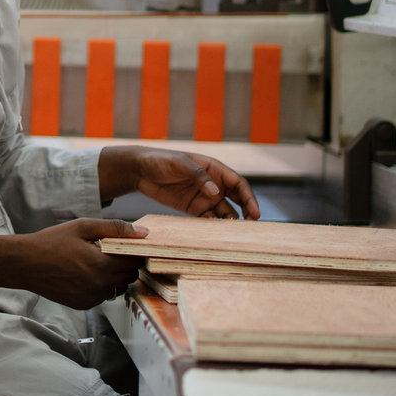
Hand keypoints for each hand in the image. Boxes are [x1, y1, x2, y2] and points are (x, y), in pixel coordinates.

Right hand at [0, 219, 147, 309]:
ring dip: (115, 277)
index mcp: (102, 265)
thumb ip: (115, 229)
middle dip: (126, 264)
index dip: (135, 252)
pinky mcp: (84, 305)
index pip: (135, 261)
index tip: (128, 245)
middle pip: (130, 277)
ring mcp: (92, 298)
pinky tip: (86, 274)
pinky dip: (101, 286)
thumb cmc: (52, 241)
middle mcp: (100, 286)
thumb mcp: (82, 227)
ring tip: (98, 262)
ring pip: (118, 288)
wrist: (25, 263)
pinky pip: (103, 296)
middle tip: (112, 252)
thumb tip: (143, 233)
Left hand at [98, 146, 260, 219]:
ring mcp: (204, 198)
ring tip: (235, 235)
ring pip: (224, 212)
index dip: (249, 197)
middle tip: (252, 227)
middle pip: (237, 200)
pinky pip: (208, 219)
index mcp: (214, 169)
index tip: (255, 213)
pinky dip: (214, 227)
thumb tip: (217, 192)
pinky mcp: (193, 209)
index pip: (238, 184)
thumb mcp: (180, 163)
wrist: (140, 170)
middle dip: (247, 212)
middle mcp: (213, 185)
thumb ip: (198, 176)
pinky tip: (217, 235)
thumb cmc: (161, 160)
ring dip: (231, 222)